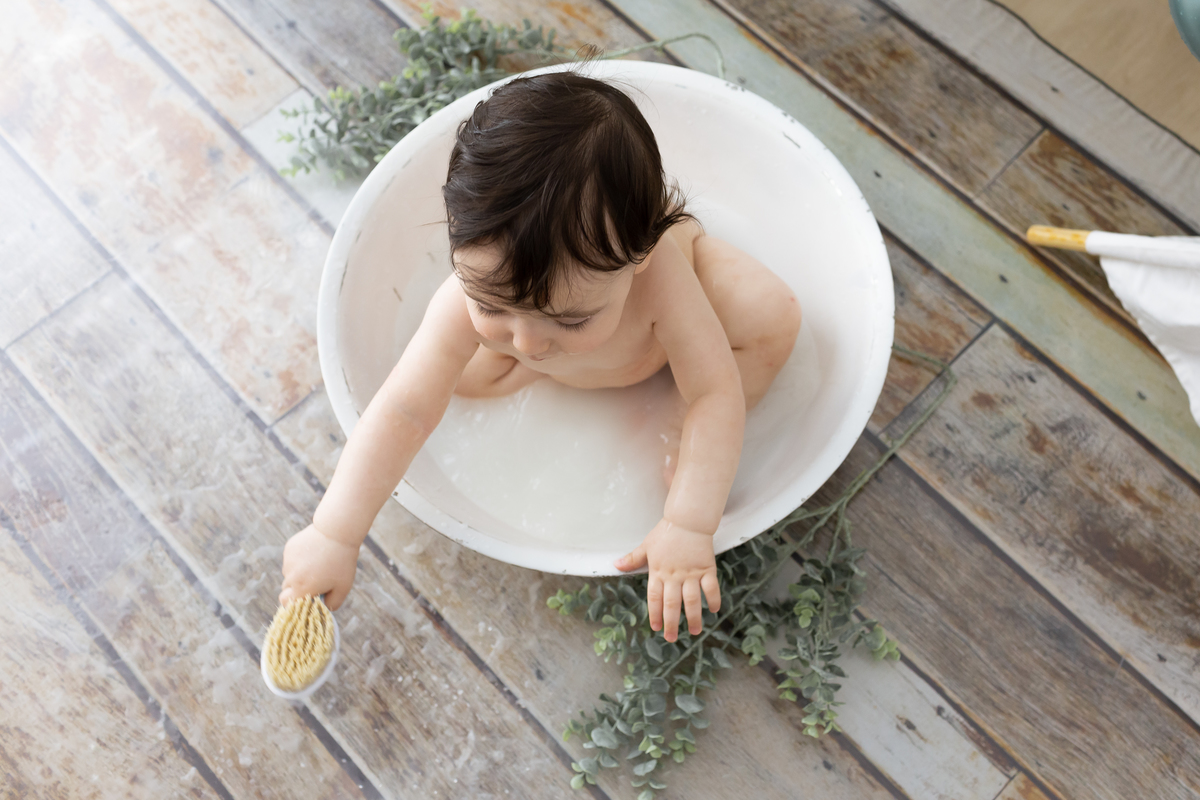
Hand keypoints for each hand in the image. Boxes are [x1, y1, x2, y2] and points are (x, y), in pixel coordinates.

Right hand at [279, 524, 359, 610]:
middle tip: (316, 582)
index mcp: (302, 589)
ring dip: (299, 574)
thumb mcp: (343, 587)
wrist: (337, 532)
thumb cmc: (342, 561)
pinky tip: (314, 553)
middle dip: (298, 589)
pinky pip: (291, 560)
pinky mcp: (289, 549)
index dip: (294, 605)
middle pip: (288, 589)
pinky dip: (299, 560)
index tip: (305, 601)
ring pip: (290, 574)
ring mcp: (288, 562)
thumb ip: (333, 603)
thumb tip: (324, 608)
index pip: (286, 603)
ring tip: (318, 564)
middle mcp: (291, 577)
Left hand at [615, 518, 720, 641]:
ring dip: (693, 616)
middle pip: (672, 603)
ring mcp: (691, 573)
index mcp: (658, 571)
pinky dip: (712, 599)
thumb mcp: (646, 545)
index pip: (654, 598)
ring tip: (694, 631)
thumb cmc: (666, 533)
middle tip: (671, 638)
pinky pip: (711, 587)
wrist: (687, 520)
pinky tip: (713, 610)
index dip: (655, 614)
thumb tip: (615, 565)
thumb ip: (632, 559)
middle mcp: (674, 575)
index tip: (656, 627)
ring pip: (692, 600)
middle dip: (671, 622)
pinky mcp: (706, 568)